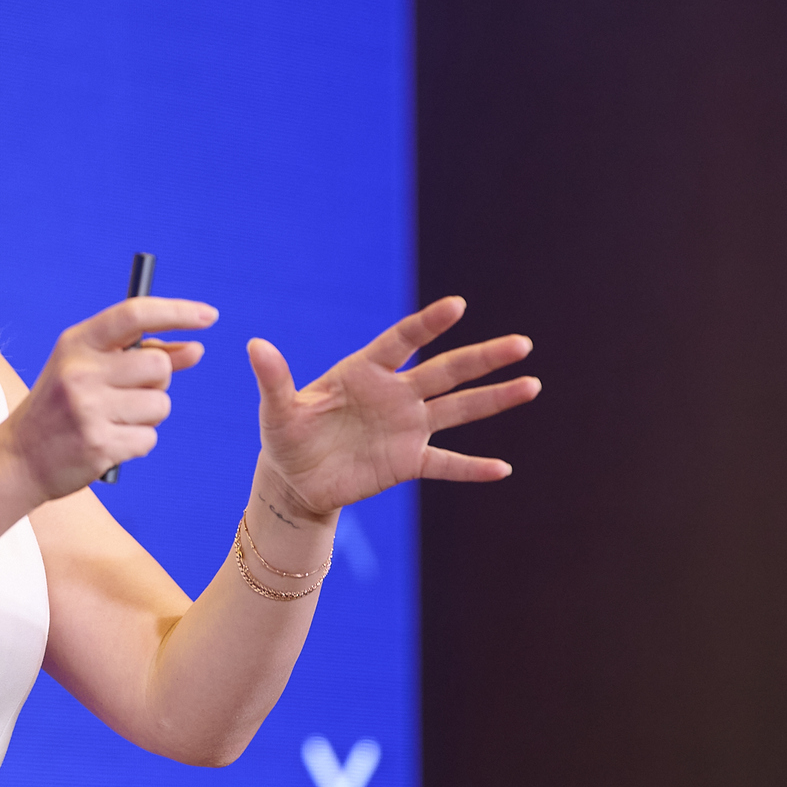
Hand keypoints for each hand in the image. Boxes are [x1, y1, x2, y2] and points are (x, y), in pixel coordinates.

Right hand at [3, 296, 215, 500]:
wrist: (20, 458)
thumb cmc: (63, 407)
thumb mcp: (91, 368)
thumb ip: (142, 355)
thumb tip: (196, 348)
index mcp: (77, 343)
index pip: (135, 315)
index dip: (177, 311)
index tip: (210, 316)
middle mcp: (80, 371)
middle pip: (159, 365)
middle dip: (158, 381)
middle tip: (129, 394)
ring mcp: (88, 409)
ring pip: (161, 405)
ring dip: (149, 416)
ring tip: (113, 420)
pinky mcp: (98, 445)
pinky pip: (149, 439)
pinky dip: (138, 443)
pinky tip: (109, 442)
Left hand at [247, 296, 538, 517]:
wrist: (295, 480)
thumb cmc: (285, 436)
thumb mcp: (277, 410)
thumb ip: (274, 379)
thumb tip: (254, 344)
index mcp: (365, 372)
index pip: (402, 342)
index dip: (428, 324)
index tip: (457, 305)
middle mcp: (395, 395)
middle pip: (446, 371)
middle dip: (484, 358)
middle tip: (522, 344)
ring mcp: (406, 428)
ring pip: (458, 410)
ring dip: (494, 400)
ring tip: (532, 385)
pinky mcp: (407, 462)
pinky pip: (445, 464)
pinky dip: (471, 468)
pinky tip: (503, 469)